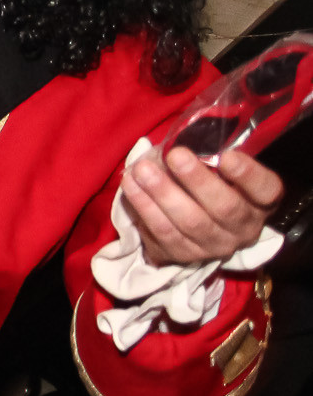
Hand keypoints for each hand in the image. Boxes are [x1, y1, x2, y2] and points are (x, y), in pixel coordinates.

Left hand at [122, 146, 283, 266]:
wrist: (191, 225)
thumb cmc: (209, 184)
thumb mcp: (220, 170)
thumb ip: (210, 157)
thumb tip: (181, 140)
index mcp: (260, 201)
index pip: (265, 189)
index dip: (248, 174)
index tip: (227, 156)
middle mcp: (244, 227)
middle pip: (225, 207)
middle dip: (197, 180)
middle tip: (175, 155)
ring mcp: (215, 245)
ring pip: (190, 222)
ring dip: (162, 193)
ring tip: (142, 169)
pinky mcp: (185, 255)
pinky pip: (163, 232)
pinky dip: (144, 207)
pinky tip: (130, 185)